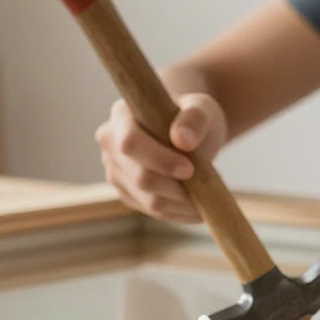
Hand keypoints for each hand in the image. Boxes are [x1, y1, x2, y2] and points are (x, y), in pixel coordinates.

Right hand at [95, 93, 227, 223]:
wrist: (186, 134)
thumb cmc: (191, 117)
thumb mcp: (201, 108)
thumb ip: (194, 118)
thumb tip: (183, 139)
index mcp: (122, 116)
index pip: (130, 143)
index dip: (159, 159)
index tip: (189, 168)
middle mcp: (111, 145)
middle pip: (141, 177)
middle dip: (177, 186)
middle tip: (207, 186)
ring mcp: (115, 172)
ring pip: (149, 200)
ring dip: (183, 203)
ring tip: (209, 197)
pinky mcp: (127, 193)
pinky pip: (153, 211)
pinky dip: (180, 211)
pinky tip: (198, 205)